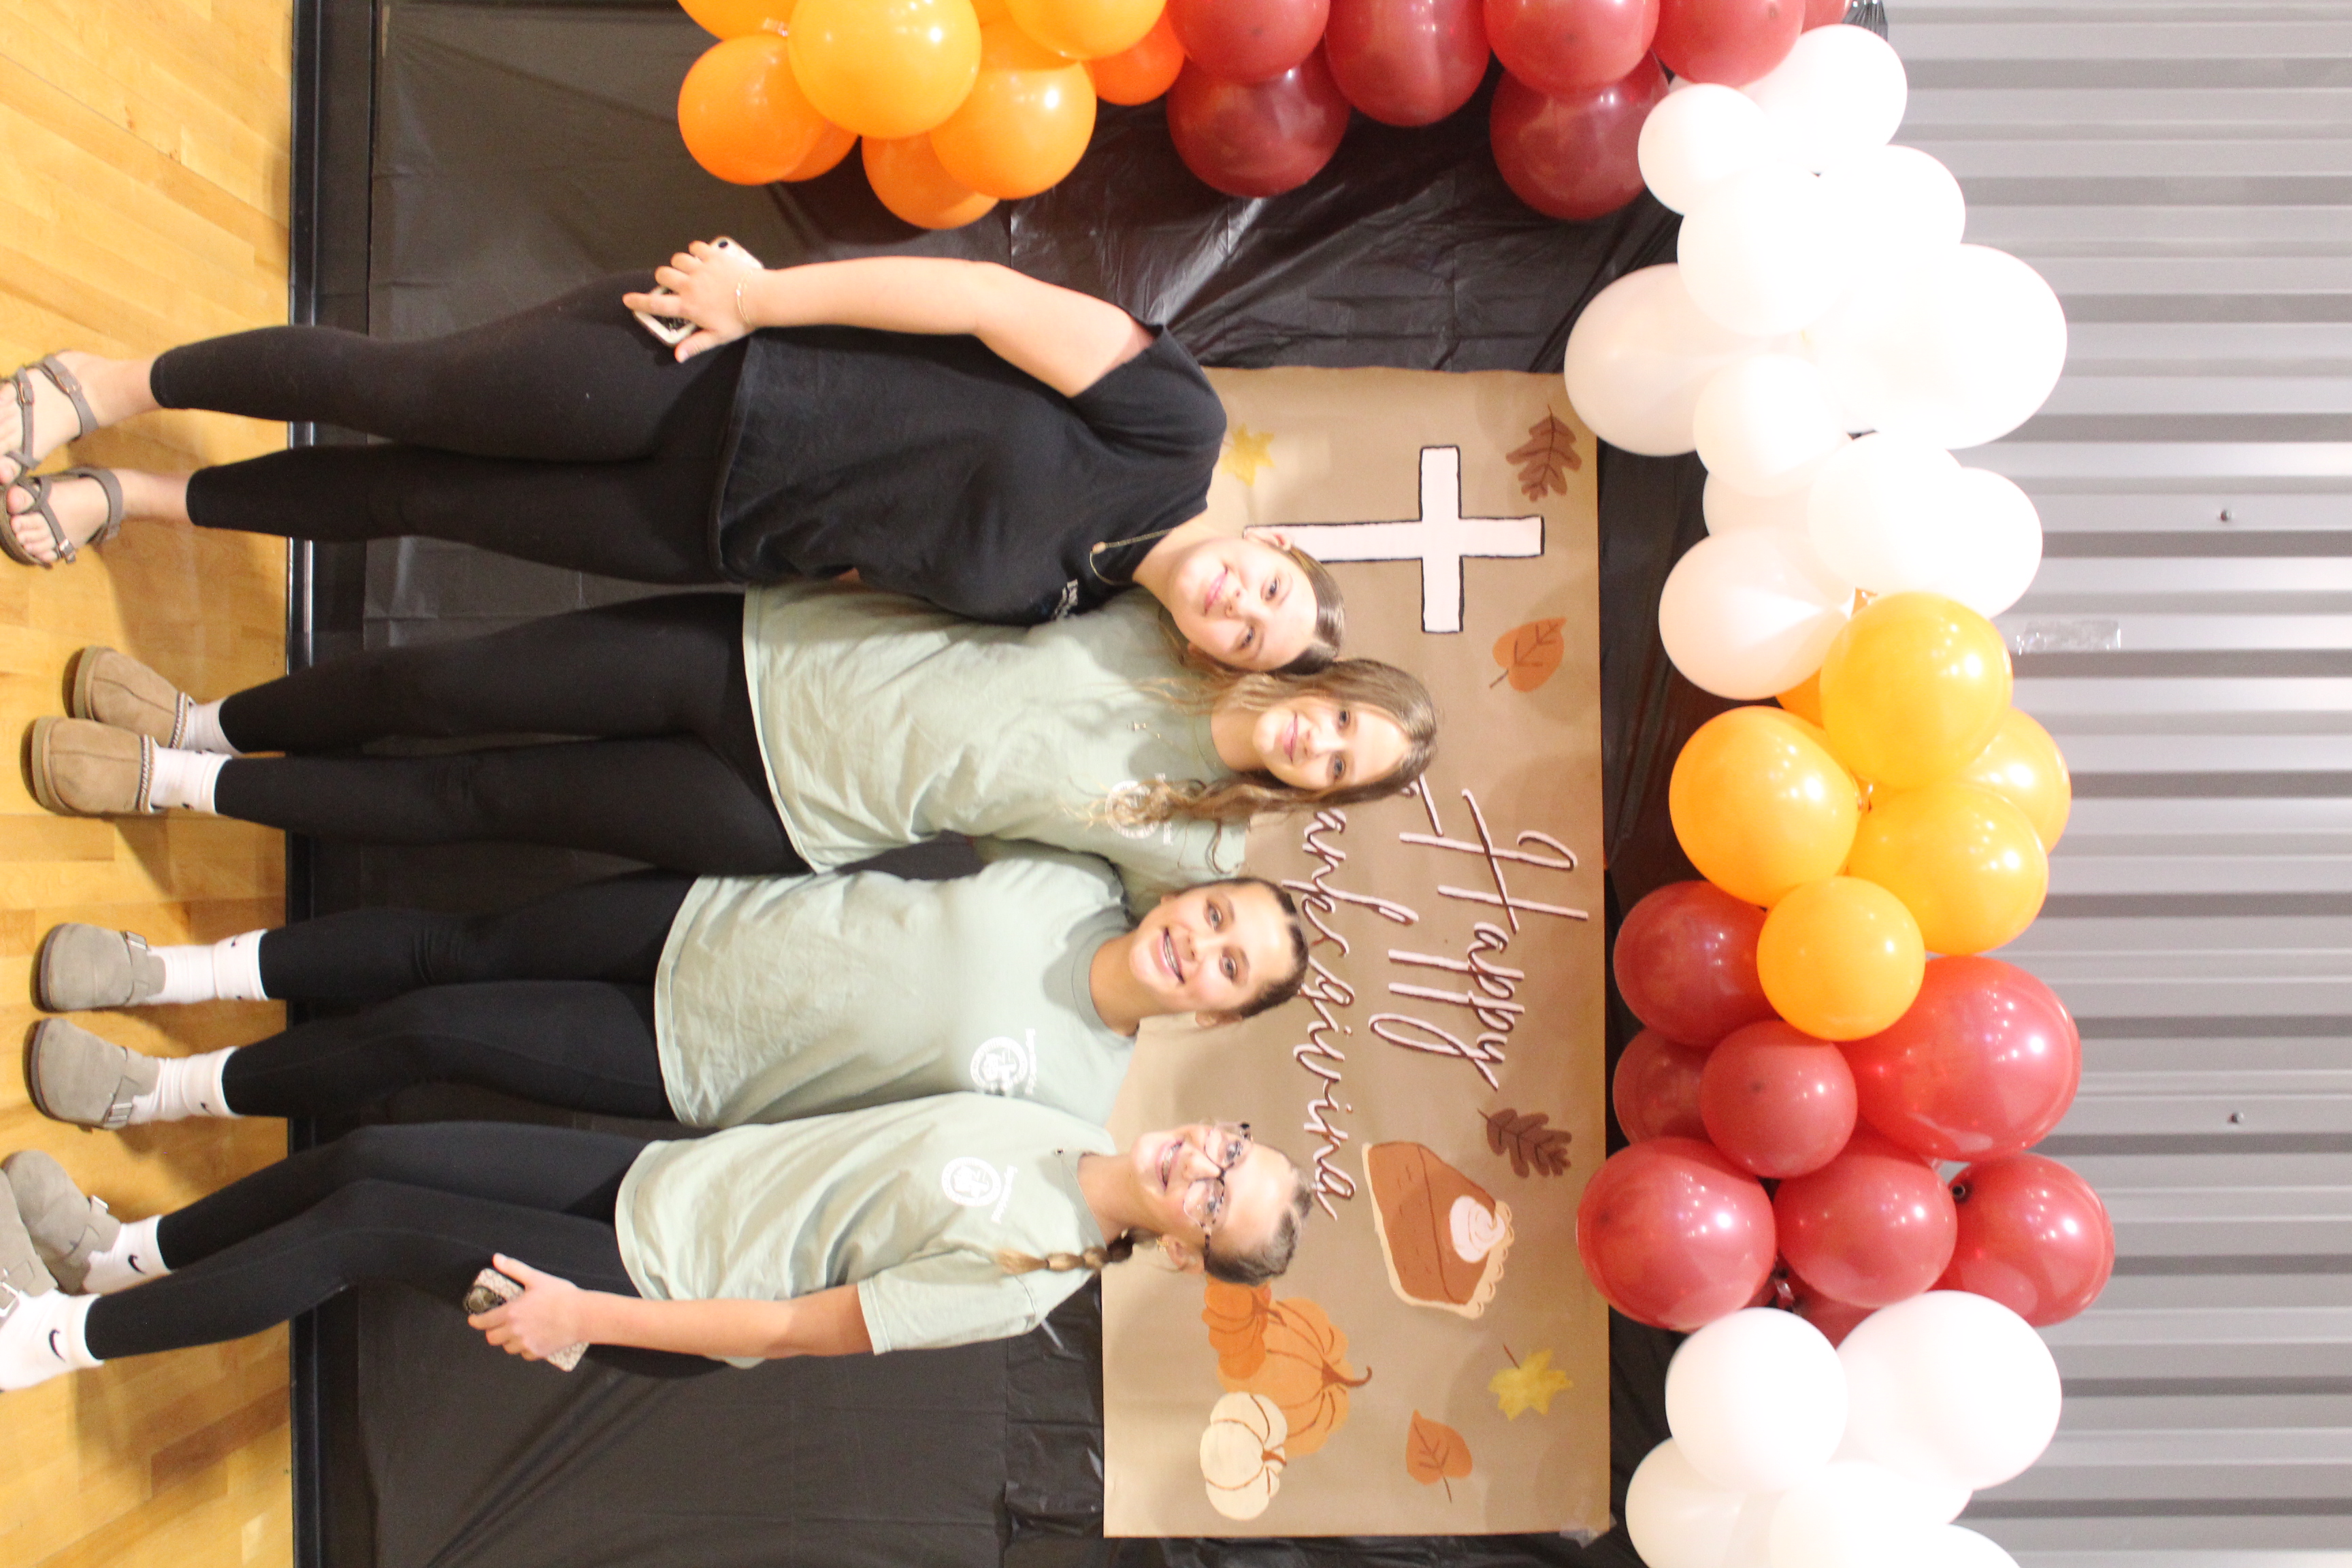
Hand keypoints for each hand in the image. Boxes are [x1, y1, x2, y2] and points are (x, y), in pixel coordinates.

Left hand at [467, 1255, 587, 1360]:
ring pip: (507, 1347)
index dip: (476, 1322)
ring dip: (509, 1340)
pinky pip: (524, 1354)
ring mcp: (525, 1344)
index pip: (484, 1322)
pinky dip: (525, 1348)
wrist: (582, 1316)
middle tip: (501, 1324)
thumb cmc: (561, 1296)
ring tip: (519, 1331)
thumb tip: (497, 1259)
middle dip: (493, 1331)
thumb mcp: (537, 1279)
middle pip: (492, 1338)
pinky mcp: (537, 1353)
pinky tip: (533, 1338)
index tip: (475, 1320)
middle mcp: (515, 1331)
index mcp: (512, 1313)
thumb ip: (514, 1269)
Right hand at [621, 239, 764, 361]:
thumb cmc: (739, 320)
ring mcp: (701, 268)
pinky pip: (696, 247)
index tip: (627, 299)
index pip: (656, 305)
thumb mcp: (717, 337)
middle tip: (673, 284)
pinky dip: (696, 250)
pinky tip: (700, 256)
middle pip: (663, 275)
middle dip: (663, 278)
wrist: (760, 298)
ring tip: (687, 270)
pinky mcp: (713, 256)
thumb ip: (695, 345)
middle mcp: (689, 285)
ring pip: (677, 259)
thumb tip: (677, 356)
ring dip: (679, 264)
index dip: (639, 302)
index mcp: (688, 306)